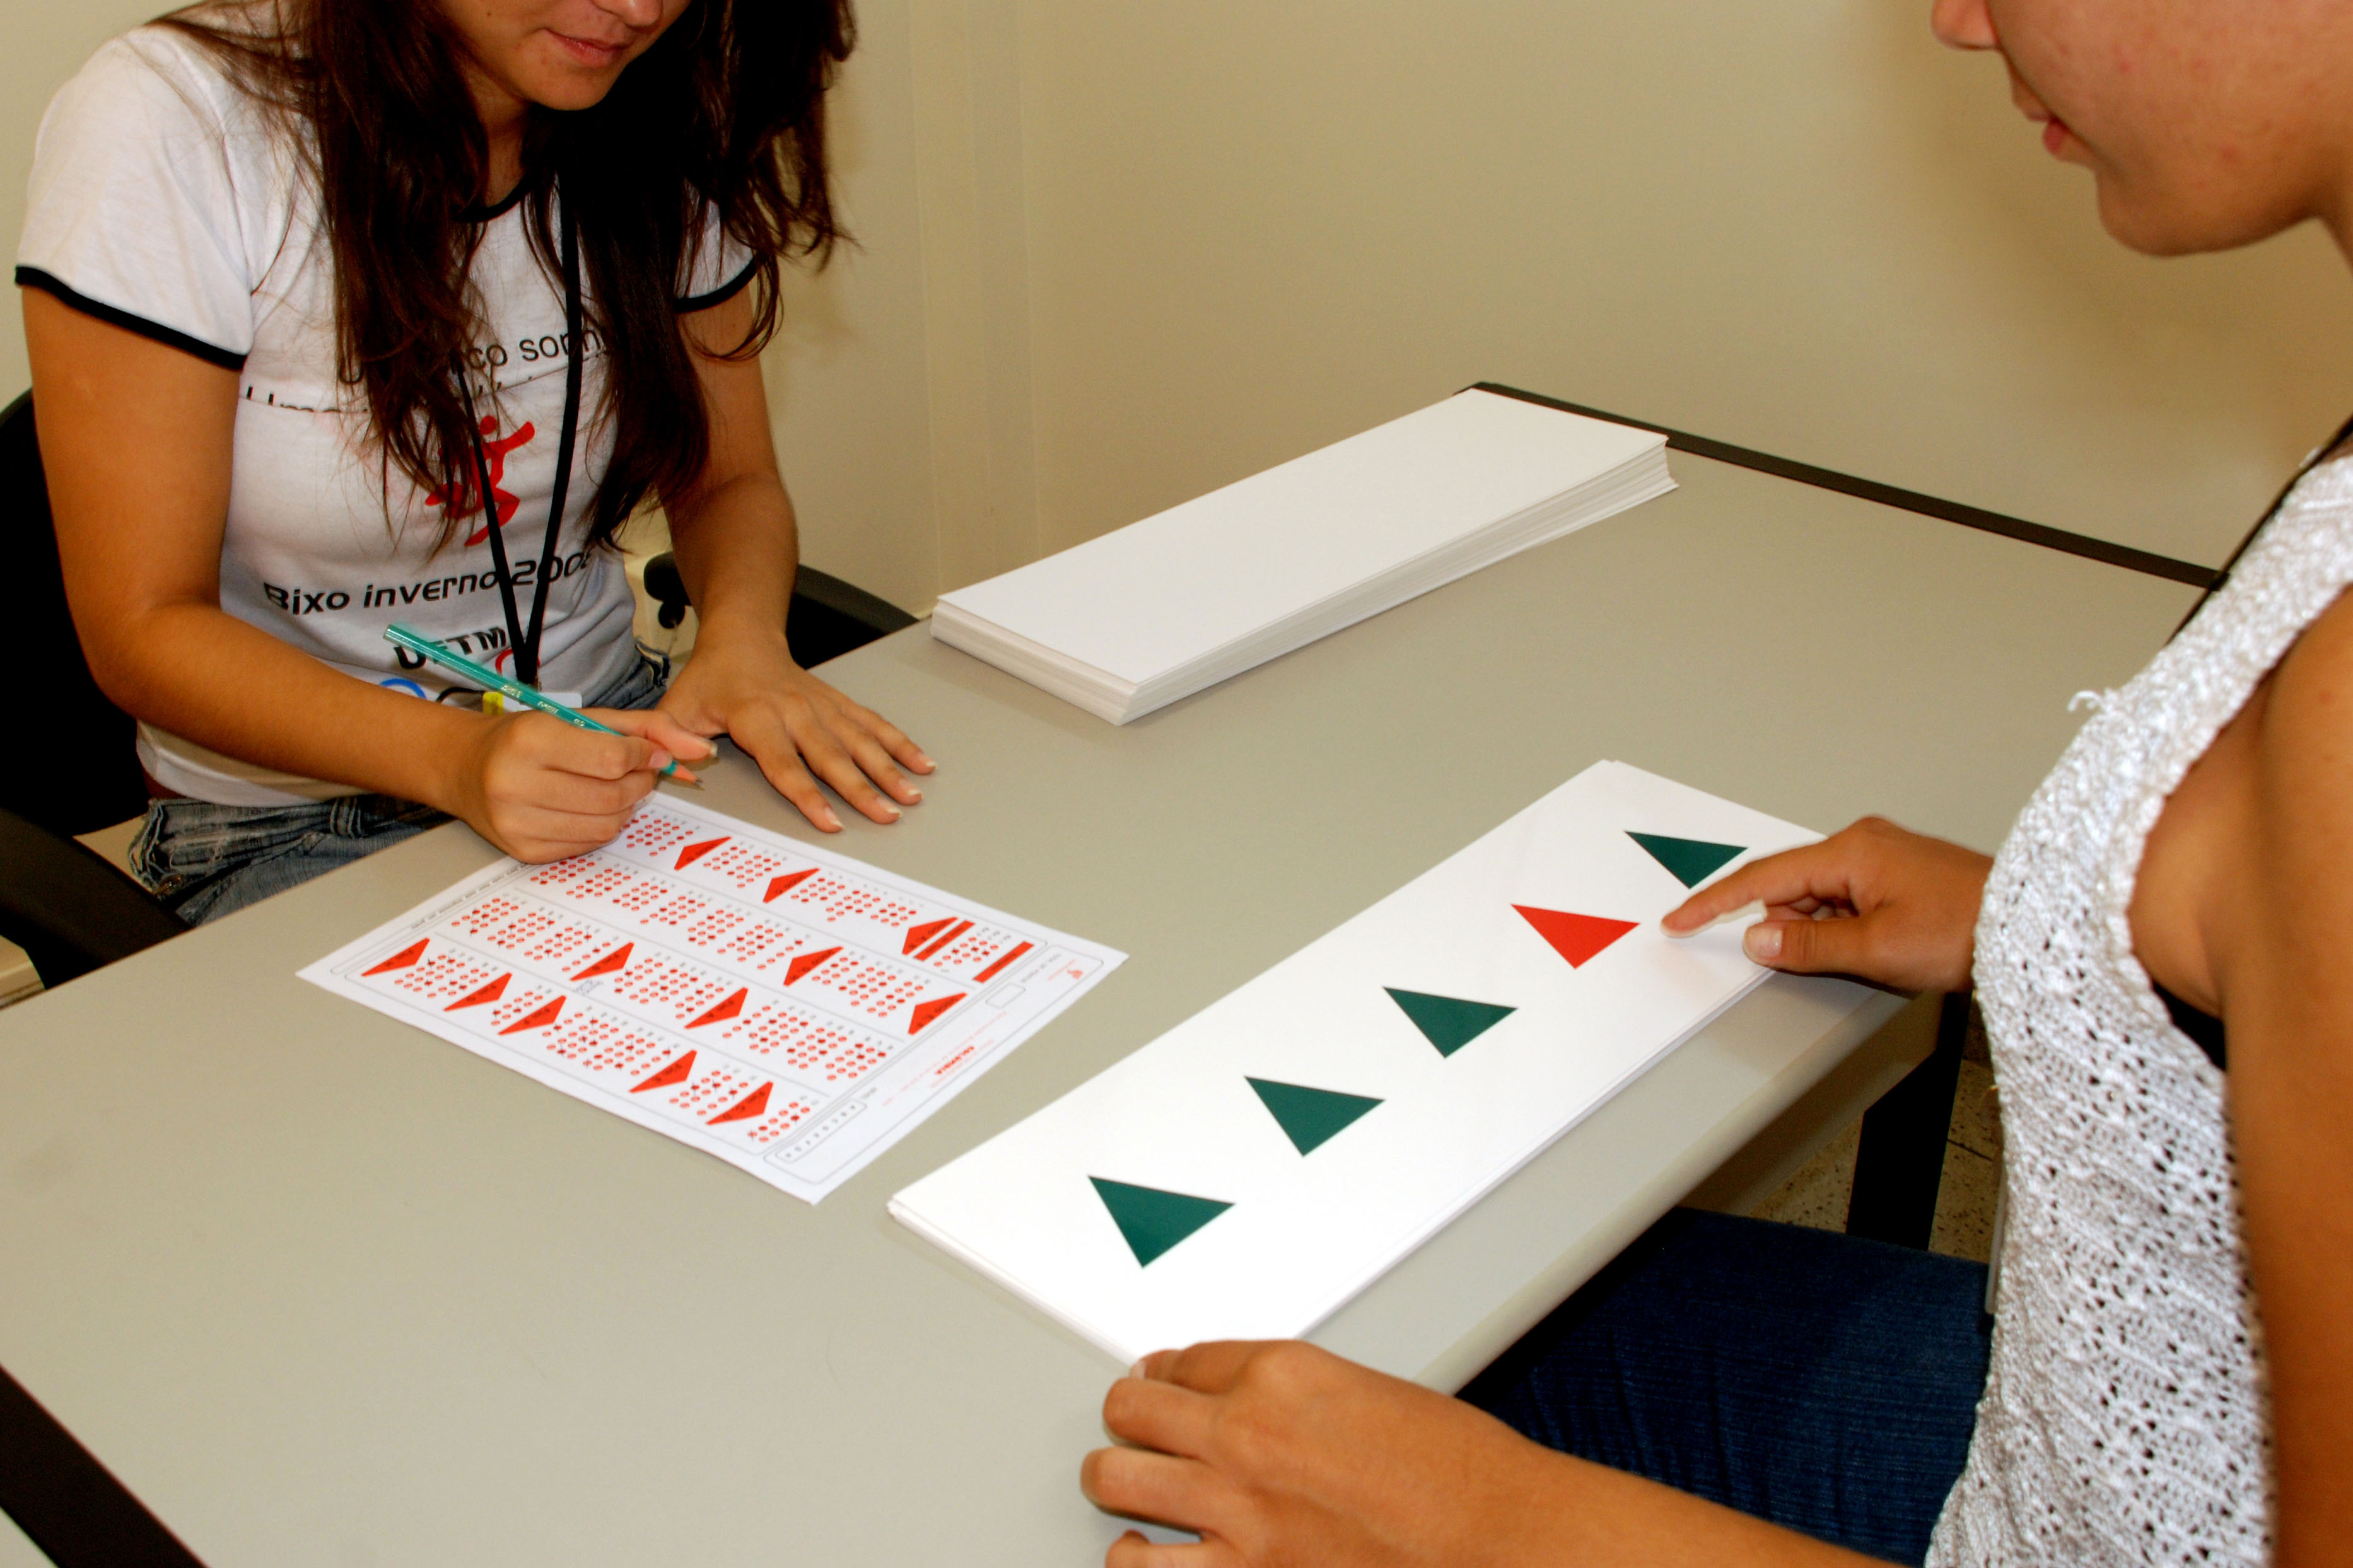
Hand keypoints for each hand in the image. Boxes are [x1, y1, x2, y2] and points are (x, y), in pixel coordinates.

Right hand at [446, 707, 709, 862]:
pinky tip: (587, 807)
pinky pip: (587, 845)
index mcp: (530, 739)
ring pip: (606, 825)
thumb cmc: (527, 737)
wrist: (463, 766)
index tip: (650, 752)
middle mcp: (516, 783)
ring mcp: (517, 822)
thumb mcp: (583, 717)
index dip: (645, 756)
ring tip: (613, 788)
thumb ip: (647, 727)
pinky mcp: (523, 851)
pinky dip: (601, 826)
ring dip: (626, 807)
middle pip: (613, 796)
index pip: (613, 758)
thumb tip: (699, 750)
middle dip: (640, 783)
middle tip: (638, 772)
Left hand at [660, 624, 932, 831]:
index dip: (808, 795)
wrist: (743, 636)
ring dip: (889, 768)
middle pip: (832, 755)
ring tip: (912, 796)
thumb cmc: (711, 679)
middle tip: (886, 816)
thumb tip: (680, 767)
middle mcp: (794, 709)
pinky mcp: (838, 702)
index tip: (832, 822)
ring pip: (860, 739)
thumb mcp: (678, 706)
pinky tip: (920, 763)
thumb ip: (670, 738)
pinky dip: (899, 742)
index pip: (785, 763)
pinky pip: (873, 723)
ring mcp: (821, 705)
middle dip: (862, 788)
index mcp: (756, 715)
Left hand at [1082, 1340, 1560, 1567]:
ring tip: (1130, 1487)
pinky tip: (1144, 1554)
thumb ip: (1300, 1397)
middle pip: (1133, 1407)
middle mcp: (1245, 1434)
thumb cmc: (1465, 1474)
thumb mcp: (1372, 1394)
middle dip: (1132, 1415)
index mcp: (1282, 1373)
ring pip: (1114, 1478)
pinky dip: (1135, 1560)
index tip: (1162, 1379)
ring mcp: (1236, 1512)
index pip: (1185, 1358)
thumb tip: (1261, 1410)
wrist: (1503, 1540)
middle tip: (1137, 1425)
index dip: (1168, 1371)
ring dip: (1119, 1481)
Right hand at [1661, 816, 1991, 992]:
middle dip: (1787, 926)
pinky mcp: (1900, 873)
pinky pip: (1848, 899)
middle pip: (1794, 886)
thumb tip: (1759, 940)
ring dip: (1823, 931)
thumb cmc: (1967, 928)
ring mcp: (1884, 856)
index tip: (1681, 918)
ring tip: (1868, 955)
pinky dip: (1845, 926)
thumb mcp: (1877, 949)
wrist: (2034, 926)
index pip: (1764, 877)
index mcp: (1852, 850)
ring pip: (1822, 897)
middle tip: (1806, 959)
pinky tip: (1872, 948)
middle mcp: (1864, 843)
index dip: (1717, 902)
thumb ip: (1809, 946)